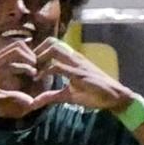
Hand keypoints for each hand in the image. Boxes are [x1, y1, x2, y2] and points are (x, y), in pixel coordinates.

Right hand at [0, 39, 42, 117]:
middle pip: (18, 45)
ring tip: (37, 69)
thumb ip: (13, 97)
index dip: (29, 53)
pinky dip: (25, 68)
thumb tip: (30, 101)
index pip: (14, 47)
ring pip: (16, 51)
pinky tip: (32, 74)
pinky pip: (11, 66)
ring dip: (30, 58)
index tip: (38, 65)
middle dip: (33, 53)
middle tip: (40, 67)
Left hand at [12, 38, 135, 114]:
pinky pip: (58, 67)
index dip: (39, 50)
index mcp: (73, 59)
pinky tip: (39, 79)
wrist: (114, 96)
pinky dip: (45, 71)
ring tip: (33, 70)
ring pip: (54, 49)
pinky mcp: (78, 73)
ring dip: (40, 58)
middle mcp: (74, 57)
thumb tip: (35, 102)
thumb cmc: (94, 94)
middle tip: (29, 65)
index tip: (30, 63)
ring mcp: (77, 63)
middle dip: (37, 51)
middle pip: (52, 42)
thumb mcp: (69, 95)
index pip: (53, 45)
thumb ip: (52, 96)